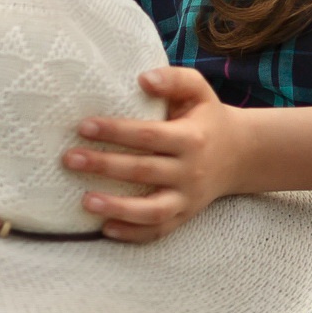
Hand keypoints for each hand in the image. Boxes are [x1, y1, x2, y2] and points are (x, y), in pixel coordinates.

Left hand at [65, 65, 261, 243]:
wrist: (242, 154)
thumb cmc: (207, 118)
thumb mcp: (198, 91)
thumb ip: (174, 79)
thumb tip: (143, 78)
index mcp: (191, 138)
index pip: (148, 135)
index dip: (115, 131)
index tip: (83, 126)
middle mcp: (190, 171)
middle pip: (143, 171)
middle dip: (104, 166)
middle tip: (69, 159)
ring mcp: (188, 198)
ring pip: (152, 210)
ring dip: (117, 208)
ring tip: (85, 201)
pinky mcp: (184, 216)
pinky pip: (158, 230)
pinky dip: (133, 234)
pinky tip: (105, 229)